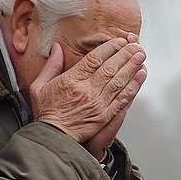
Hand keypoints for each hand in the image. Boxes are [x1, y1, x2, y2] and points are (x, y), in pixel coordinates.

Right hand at [30, 36, 146, 145]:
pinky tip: (140, 77)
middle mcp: (87, 90)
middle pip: (110, 68)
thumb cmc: (47, 113)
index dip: (109, 48)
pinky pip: (122, 98)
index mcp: (71, 80)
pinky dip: (133, 86)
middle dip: (125, 54)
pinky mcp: (105, 115)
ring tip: (141, 56)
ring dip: (132, 67)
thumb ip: (51, 65)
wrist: (53, 138)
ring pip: (119, 81)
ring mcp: (98, 103)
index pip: (94, 59)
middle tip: (135, 45)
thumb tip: (57, 47)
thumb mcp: (40, 86)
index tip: (119, 41)